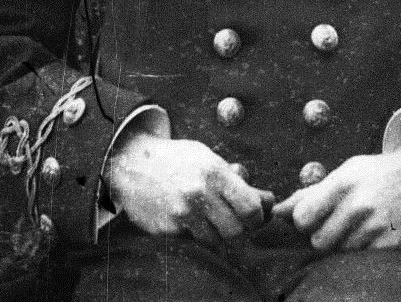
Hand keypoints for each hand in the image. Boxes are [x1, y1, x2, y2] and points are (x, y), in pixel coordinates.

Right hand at [103, 132, 274, 246]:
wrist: (132, 163)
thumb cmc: (177, 159)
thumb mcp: (209, 158)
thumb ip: (236, 180)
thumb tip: (268, 202)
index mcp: (213, 172)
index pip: (250, 209)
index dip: (259, 216)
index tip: (257, 214)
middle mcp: (198, 194)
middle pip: (236, 231)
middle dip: (242, 228)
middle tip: (239, 220)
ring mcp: (181, 215)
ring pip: (216, 241)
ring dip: (219, 234)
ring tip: (213, 218)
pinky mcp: (167, 230)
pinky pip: (193, 241)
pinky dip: (197, 234)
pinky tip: (191, 219)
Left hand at [272, 141, 400, 251]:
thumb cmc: (374, 173)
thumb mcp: (344, 172)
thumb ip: (310, 193)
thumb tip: (277, 211)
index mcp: (343, 182)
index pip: (303, 217)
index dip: (302, 221)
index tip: (310, 217)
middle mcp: (359, 205)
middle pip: (318, 241)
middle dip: (321, 235)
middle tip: (333, 223)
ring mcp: (376, 227)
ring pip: (338, 252)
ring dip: (341, 244)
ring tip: (354, 226)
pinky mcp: (390, 245)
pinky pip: (359, 259)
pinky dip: (359, 250)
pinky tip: (368, 234)